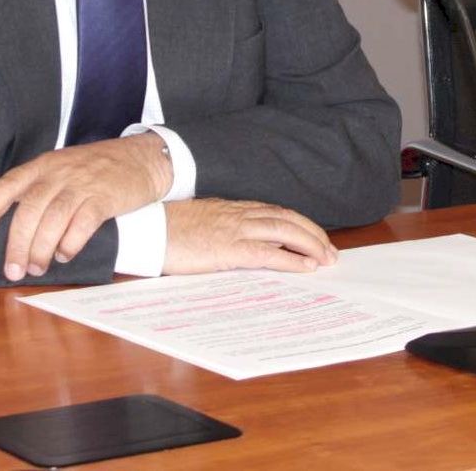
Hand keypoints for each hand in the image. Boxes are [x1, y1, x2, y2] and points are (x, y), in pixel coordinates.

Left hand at [0, 132, 172, 280]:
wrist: (141, 158)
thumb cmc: (97, 169)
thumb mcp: (63, 169)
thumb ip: (41, 190)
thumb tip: (16, 228)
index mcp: (43, 165)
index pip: (8, 185)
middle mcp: (59, 172)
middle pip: (29, 209)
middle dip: (17, 243)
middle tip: (13, 270)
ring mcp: (82, 183)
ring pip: (53, 219)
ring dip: (41, 248)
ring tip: (36, 268)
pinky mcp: (105, 197)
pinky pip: (82, 223)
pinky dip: (71, 243)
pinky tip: (66, 254)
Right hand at [163, 198, 337, 274]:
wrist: (145, 228)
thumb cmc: (164, 228)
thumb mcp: (196, 223)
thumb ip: (217, 228)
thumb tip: (230, 243)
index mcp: (228, 208)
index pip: (272, 211)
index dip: (296, 222)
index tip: (312, 235)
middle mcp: (236, 214)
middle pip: (285, 218)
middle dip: (312, 233)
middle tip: (330, 250)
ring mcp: (233, 230)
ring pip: (284, 231)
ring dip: (311, 244)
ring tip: (327, 258)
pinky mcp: (228, 249)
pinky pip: (269, 254)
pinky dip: (292, 260)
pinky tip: (307, 267)